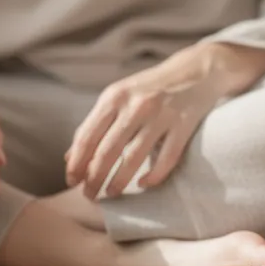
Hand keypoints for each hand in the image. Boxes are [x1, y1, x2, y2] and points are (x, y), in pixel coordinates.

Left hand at [64, 41, 264, 199]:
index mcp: (113, 97)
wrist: (195, 69)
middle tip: (88, 196)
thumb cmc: (149, 88)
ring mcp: (160, 115)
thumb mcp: (118, 97)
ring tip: (110, 194)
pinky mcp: (183, 124)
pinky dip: (153, 175)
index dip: (77, 162)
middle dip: (94, 177)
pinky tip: (143, 184)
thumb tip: (69, 158)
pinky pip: (166, 158)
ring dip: (119, 181)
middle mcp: (135, 105)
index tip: (71, 181)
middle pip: (107, 150)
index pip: (87, 135)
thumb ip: (95, 125)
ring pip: (134, 157)